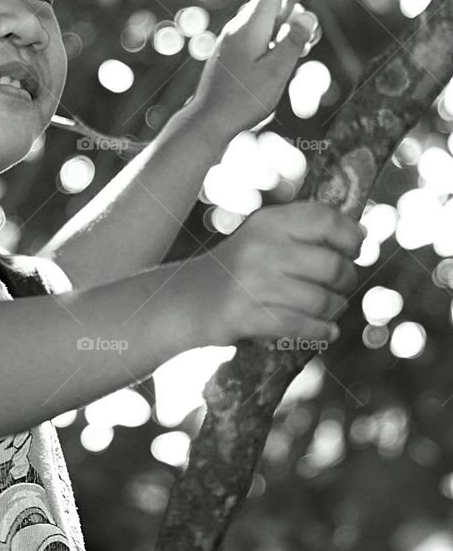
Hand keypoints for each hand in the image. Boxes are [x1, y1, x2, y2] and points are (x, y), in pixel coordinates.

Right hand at [188, 201, 364, 345]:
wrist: (190, 298)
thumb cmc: (239, 267)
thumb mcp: (263, 235)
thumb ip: (304, 231)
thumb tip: (361, 235)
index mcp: (269, 222)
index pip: (325, 219)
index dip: (351, 236)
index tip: (356, 249)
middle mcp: (262, 248)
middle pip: (332, 265)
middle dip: (347, 280)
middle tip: (343, 285)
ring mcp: (253, 283)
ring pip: (321, 301)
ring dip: (335, 309)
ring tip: (331, 309)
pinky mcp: (248, 316)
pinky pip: (301, 327)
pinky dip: (321, 331)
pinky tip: (326, 331)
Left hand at [190, 0, 320, 135]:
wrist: (209, 120)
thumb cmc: (243, 99)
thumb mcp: (276, 71)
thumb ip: (293, 41)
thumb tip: (308, 14)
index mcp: (248, 27)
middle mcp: (237, 27)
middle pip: (272, 6)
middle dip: (296, 17)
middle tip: (309, 44)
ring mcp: (231, 39)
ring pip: (265, 22)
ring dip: (285, 32)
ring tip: (295, 58)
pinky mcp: (230, 52)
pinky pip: (256, 35)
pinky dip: (273, 42)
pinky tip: (277, 65)